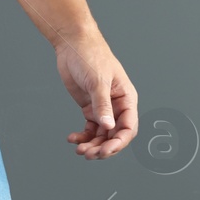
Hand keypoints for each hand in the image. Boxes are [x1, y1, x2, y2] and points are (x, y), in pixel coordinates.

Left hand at [54, 30, 137, 159]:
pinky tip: (71, 138)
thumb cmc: (91, 57)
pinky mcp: (89, 108)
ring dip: (91, 145)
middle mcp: (117, 106)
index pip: (128, 127)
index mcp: (126, 99)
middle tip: (87, 154)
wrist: (73, 45)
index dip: (119, 142)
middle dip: (103, 147)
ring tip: (78, 149)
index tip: (105, 151)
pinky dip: (82, 136)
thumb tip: (108, 127)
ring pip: (101, 135)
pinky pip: (89, 128)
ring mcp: (102, 108)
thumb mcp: (98, 82)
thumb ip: (102, 105)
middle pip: (114, 135)